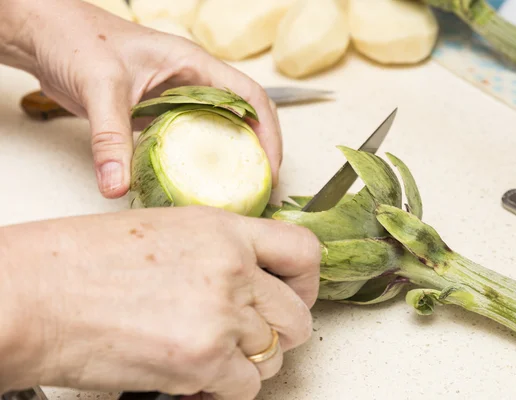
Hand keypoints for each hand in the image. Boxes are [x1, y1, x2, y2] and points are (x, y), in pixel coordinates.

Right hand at [0, 206, 320, 398]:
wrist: (36, 294)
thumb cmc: (83, 261)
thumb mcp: (169, 232)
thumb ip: (221, 252)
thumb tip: (255, 281)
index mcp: (224, 230)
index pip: (303, 252)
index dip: (308, 281)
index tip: (298, 294)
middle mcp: (231, 269)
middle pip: (297, 315)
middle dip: (278, 332)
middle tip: (251, 337)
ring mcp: (220, 315)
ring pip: (273, 356)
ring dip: (249, 363)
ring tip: (212, 355)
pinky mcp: (202, 360)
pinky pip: (246, 388)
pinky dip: (226, 389)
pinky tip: (198, 377)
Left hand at [14, 0, 282, 197]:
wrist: (44, 36)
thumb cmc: (75, 38)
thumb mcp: (100, 86)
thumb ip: (110, 137)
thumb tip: (117, 185)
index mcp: (193, 64)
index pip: (250, 97)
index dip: (268, 133)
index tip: (269, 169)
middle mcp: (191, 81)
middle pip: (243, 117)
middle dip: (258, 151)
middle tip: (259, 189)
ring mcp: (174, 98)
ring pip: (218, 130)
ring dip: (231, 159)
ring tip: (236, 192)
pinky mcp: (156, 114)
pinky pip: (188, 140)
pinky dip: (198, 162)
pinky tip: (196, 184)